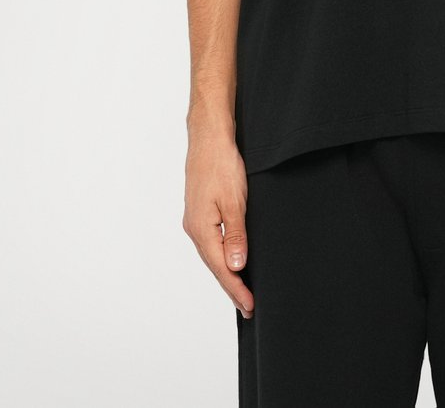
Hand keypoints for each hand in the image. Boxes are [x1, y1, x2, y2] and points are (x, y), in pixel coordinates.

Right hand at [182, 130, 253, 319]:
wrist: (209, 136)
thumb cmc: (221, 164)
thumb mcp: (235, 201)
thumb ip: (236, 235)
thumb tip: (235, 267)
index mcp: (201, 229)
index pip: (221, 269)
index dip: (237, 289)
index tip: (251, 306)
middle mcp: (194, 228)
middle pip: (214, 265)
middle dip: (232, 287)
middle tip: (248, 308)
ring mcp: (195, 220)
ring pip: (212, 254)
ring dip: (227, 273)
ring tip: (241, 290)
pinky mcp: (200, 211)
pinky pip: (211, 241)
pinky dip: (222, 255)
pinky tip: (230, 259)